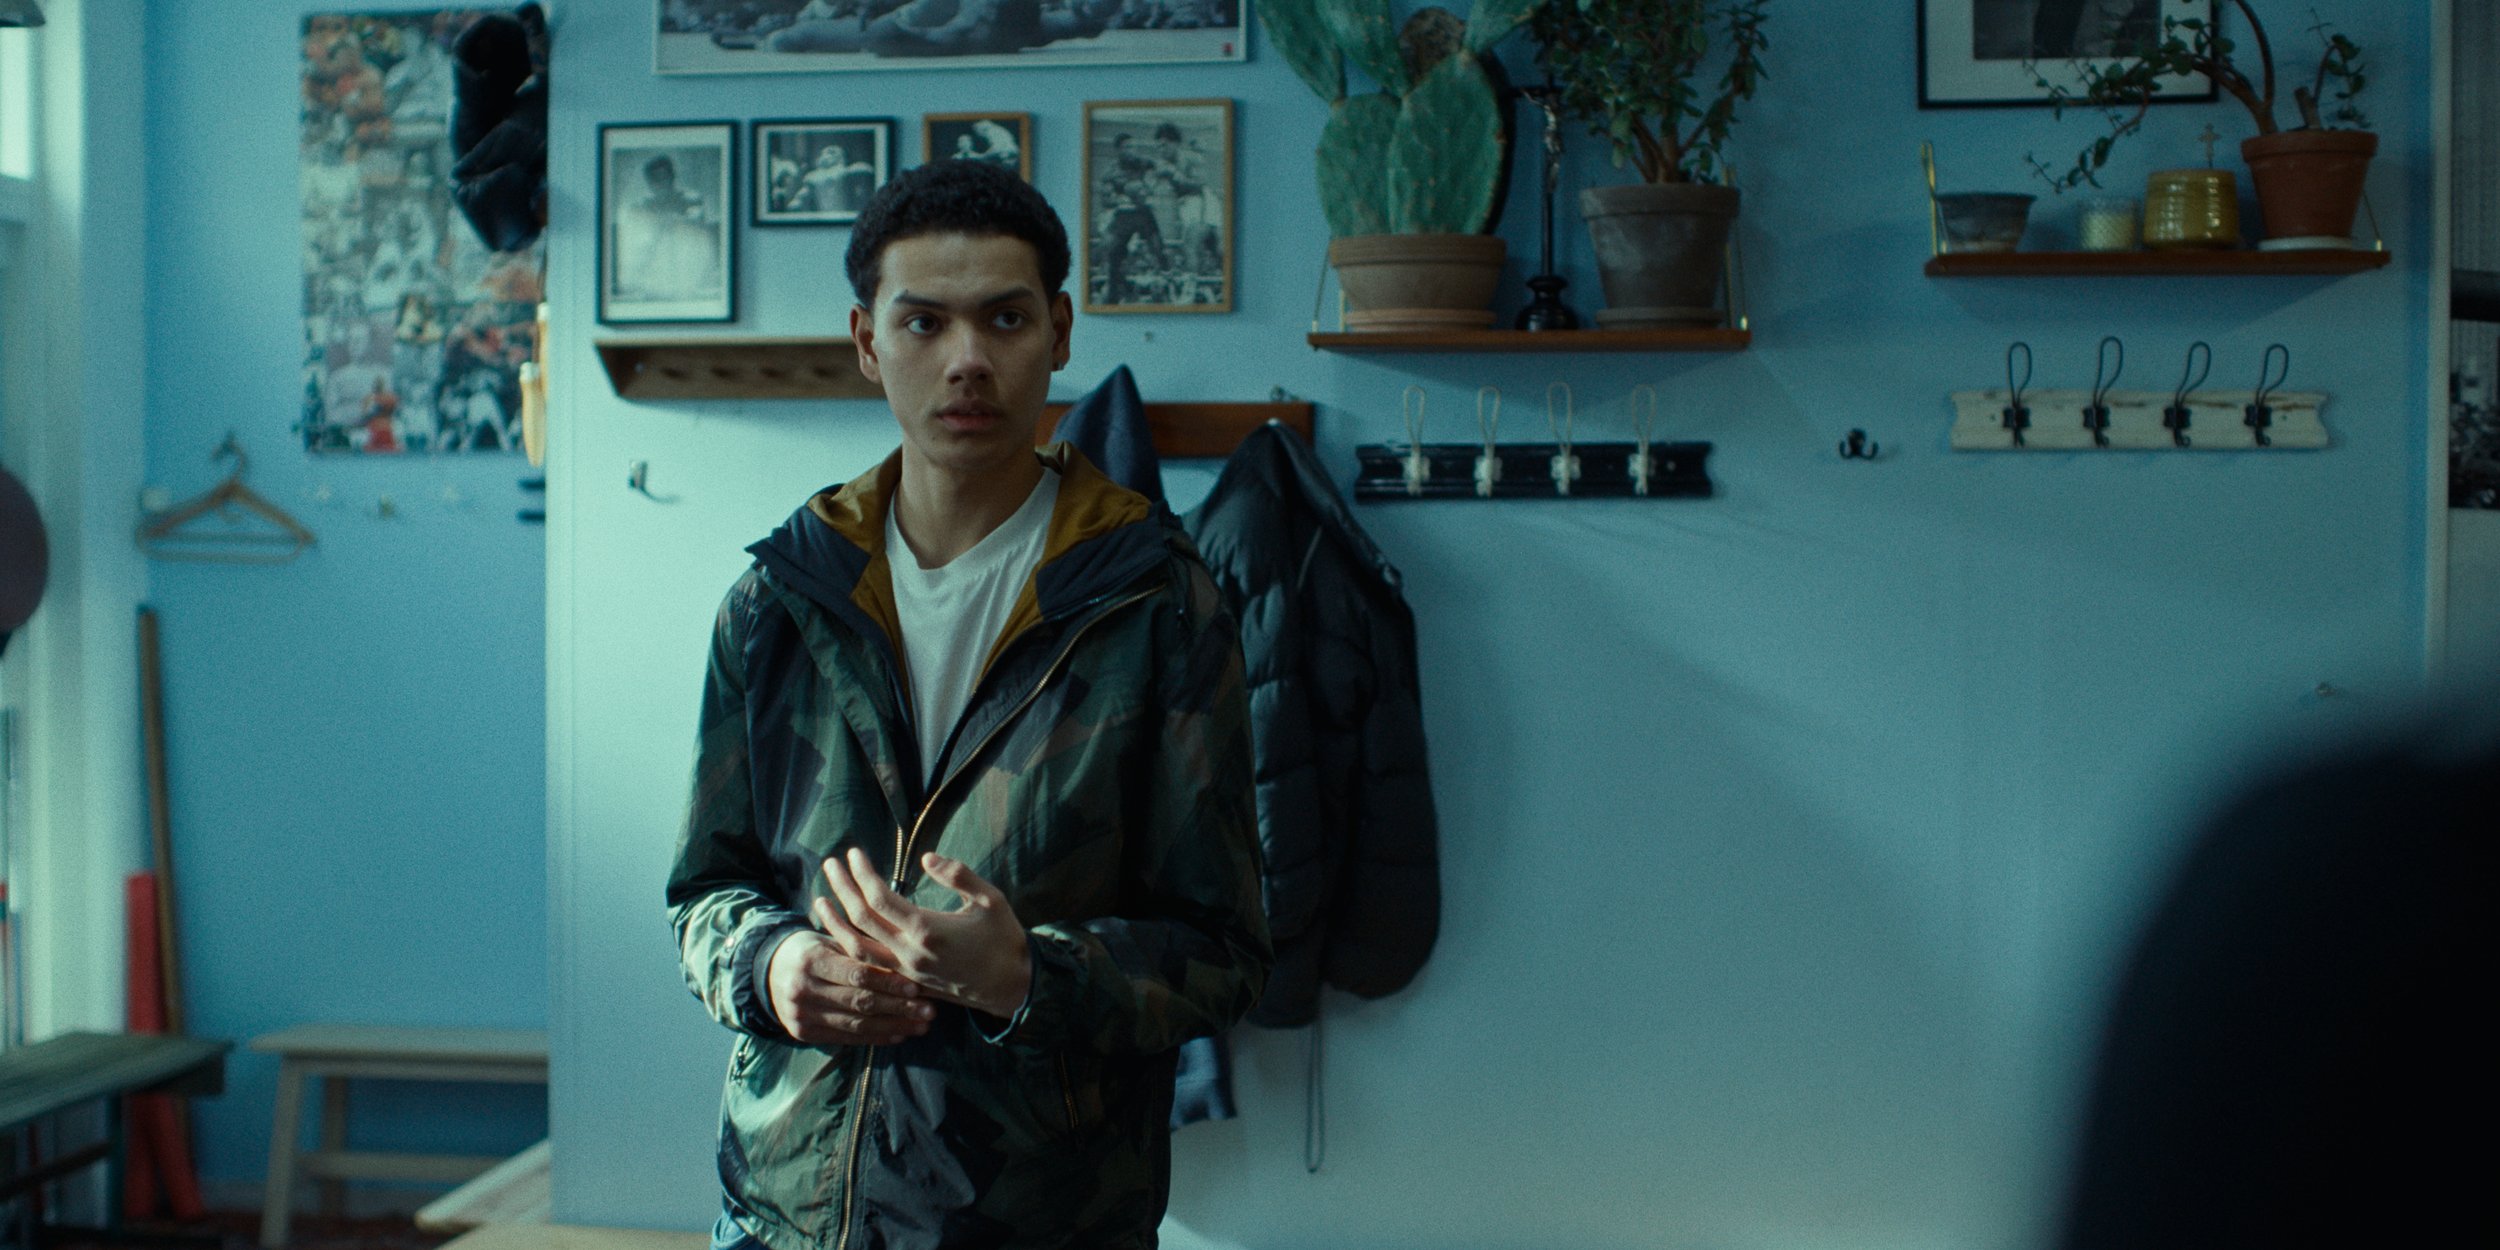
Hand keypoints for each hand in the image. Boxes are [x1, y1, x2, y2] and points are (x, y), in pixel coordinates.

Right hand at [764, 927, 933, 1046]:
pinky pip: (845, 1038)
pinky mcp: (803, 1033)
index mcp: (812, 960)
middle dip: (899, 1008)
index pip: (858, 975)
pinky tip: (898, 1034)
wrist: (771, 970)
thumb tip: (909, 963)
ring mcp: (801, 1015)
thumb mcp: (832, 941)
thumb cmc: (814, 950)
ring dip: (893, 1026)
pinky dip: (874, 1038)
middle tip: (929, 1011)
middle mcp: (803, 990)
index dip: (889, 982)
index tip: (918, 988)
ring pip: (856, 1025)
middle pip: (860, 1003)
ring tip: (921, 1025)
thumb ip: (862, 953)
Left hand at [819, 848, 1031, 1019]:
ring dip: (835, 922)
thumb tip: (927, 857)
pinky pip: (868, 965)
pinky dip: (849, 948)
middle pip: (861, 919)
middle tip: (830, 864)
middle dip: (842, 888)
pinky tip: (840, 934)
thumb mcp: (990, 899)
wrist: (1011, 986)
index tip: (853, 853)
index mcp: (927, 930)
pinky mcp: (907, 982)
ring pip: (857, 947)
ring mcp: (905, 971)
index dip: (862, 873)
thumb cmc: (1003, 938)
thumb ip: (959, 875)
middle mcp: (909, 953)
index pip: (880, 897)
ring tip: (821, 899)